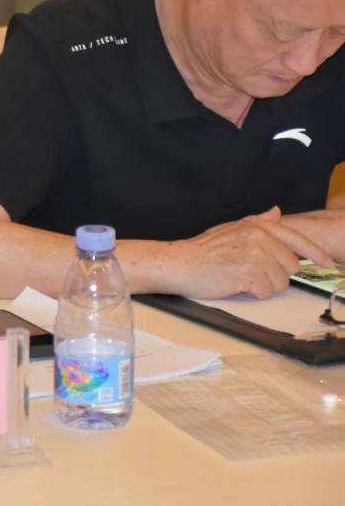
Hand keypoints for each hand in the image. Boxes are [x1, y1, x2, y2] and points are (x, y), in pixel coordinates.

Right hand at [167, 206, 329, 298]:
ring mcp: (255, 254)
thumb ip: (258, 222)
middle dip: (275, 274)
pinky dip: (253, 293)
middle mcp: (259, 236)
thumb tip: (276, 212)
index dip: (315, 253)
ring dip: (263, 285)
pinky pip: (266, 291)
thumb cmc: (203, 251)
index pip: (296, 239)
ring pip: (280, 282)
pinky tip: (237, 284)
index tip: (327, 263)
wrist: (180, 263)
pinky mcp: (248, 273)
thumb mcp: (232, 229)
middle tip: (251, 271)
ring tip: (241, 278)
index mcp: (257, 225)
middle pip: (291, 265)